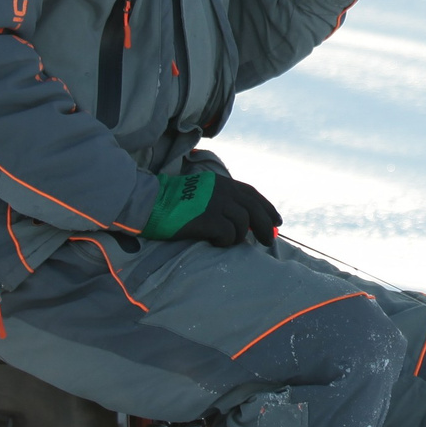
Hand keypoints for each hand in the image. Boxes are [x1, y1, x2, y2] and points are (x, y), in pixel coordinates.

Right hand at [157, 173, 281, 248]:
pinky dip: (226, 242)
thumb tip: (244, 219)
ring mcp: (216, 204)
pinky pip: (229, 235)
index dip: (267, 208)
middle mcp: (222, 191)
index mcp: (221, 183)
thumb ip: (220, 199)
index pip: (252, 194)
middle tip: (269, 241)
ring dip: (239, 237)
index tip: (277, 221)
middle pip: (255, 210)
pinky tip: (216, 243)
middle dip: (266, 227)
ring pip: (243, 224)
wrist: (148, 203)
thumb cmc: (171, 203)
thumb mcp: (200, 193)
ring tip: (227, 242)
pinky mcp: (208, 219)